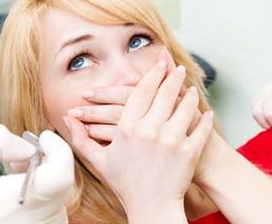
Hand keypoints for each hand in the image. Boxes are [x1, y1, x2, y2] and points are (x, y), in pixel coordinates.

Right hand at [0, 125, 73, 223]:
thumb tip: (28, 147)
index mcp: (12, 202)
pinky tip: (15, 195)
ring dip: (44, 183)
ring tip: (13, 175)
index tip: (44, 137)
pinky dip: (40, 202)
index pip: (61, 176)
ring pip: (57, 204)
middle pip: (62, 187)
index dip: (60, 150)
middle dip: (48, 162)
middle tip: (18, 156)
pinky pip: (48, 219)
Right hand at [65, 58, 213, 223]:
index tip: (159, 64)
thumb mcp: (99, 160)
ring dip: (190, 95)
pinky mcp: (188, 152)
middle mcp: (148, 131)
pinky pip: (200, 128)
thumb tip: (66, 118)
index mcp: (126, 129)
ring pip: (184, 107)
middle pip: (164, 94)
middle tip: (178, 69)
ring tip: (191, 89)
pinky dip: (204, 119)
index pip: (141, 92)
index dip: (152, 75)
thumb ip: (80, 137)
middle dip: (173, 77)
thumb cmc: (124, 183)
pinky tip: (206, 112)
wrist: (151, 207)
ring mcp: (170, 141)